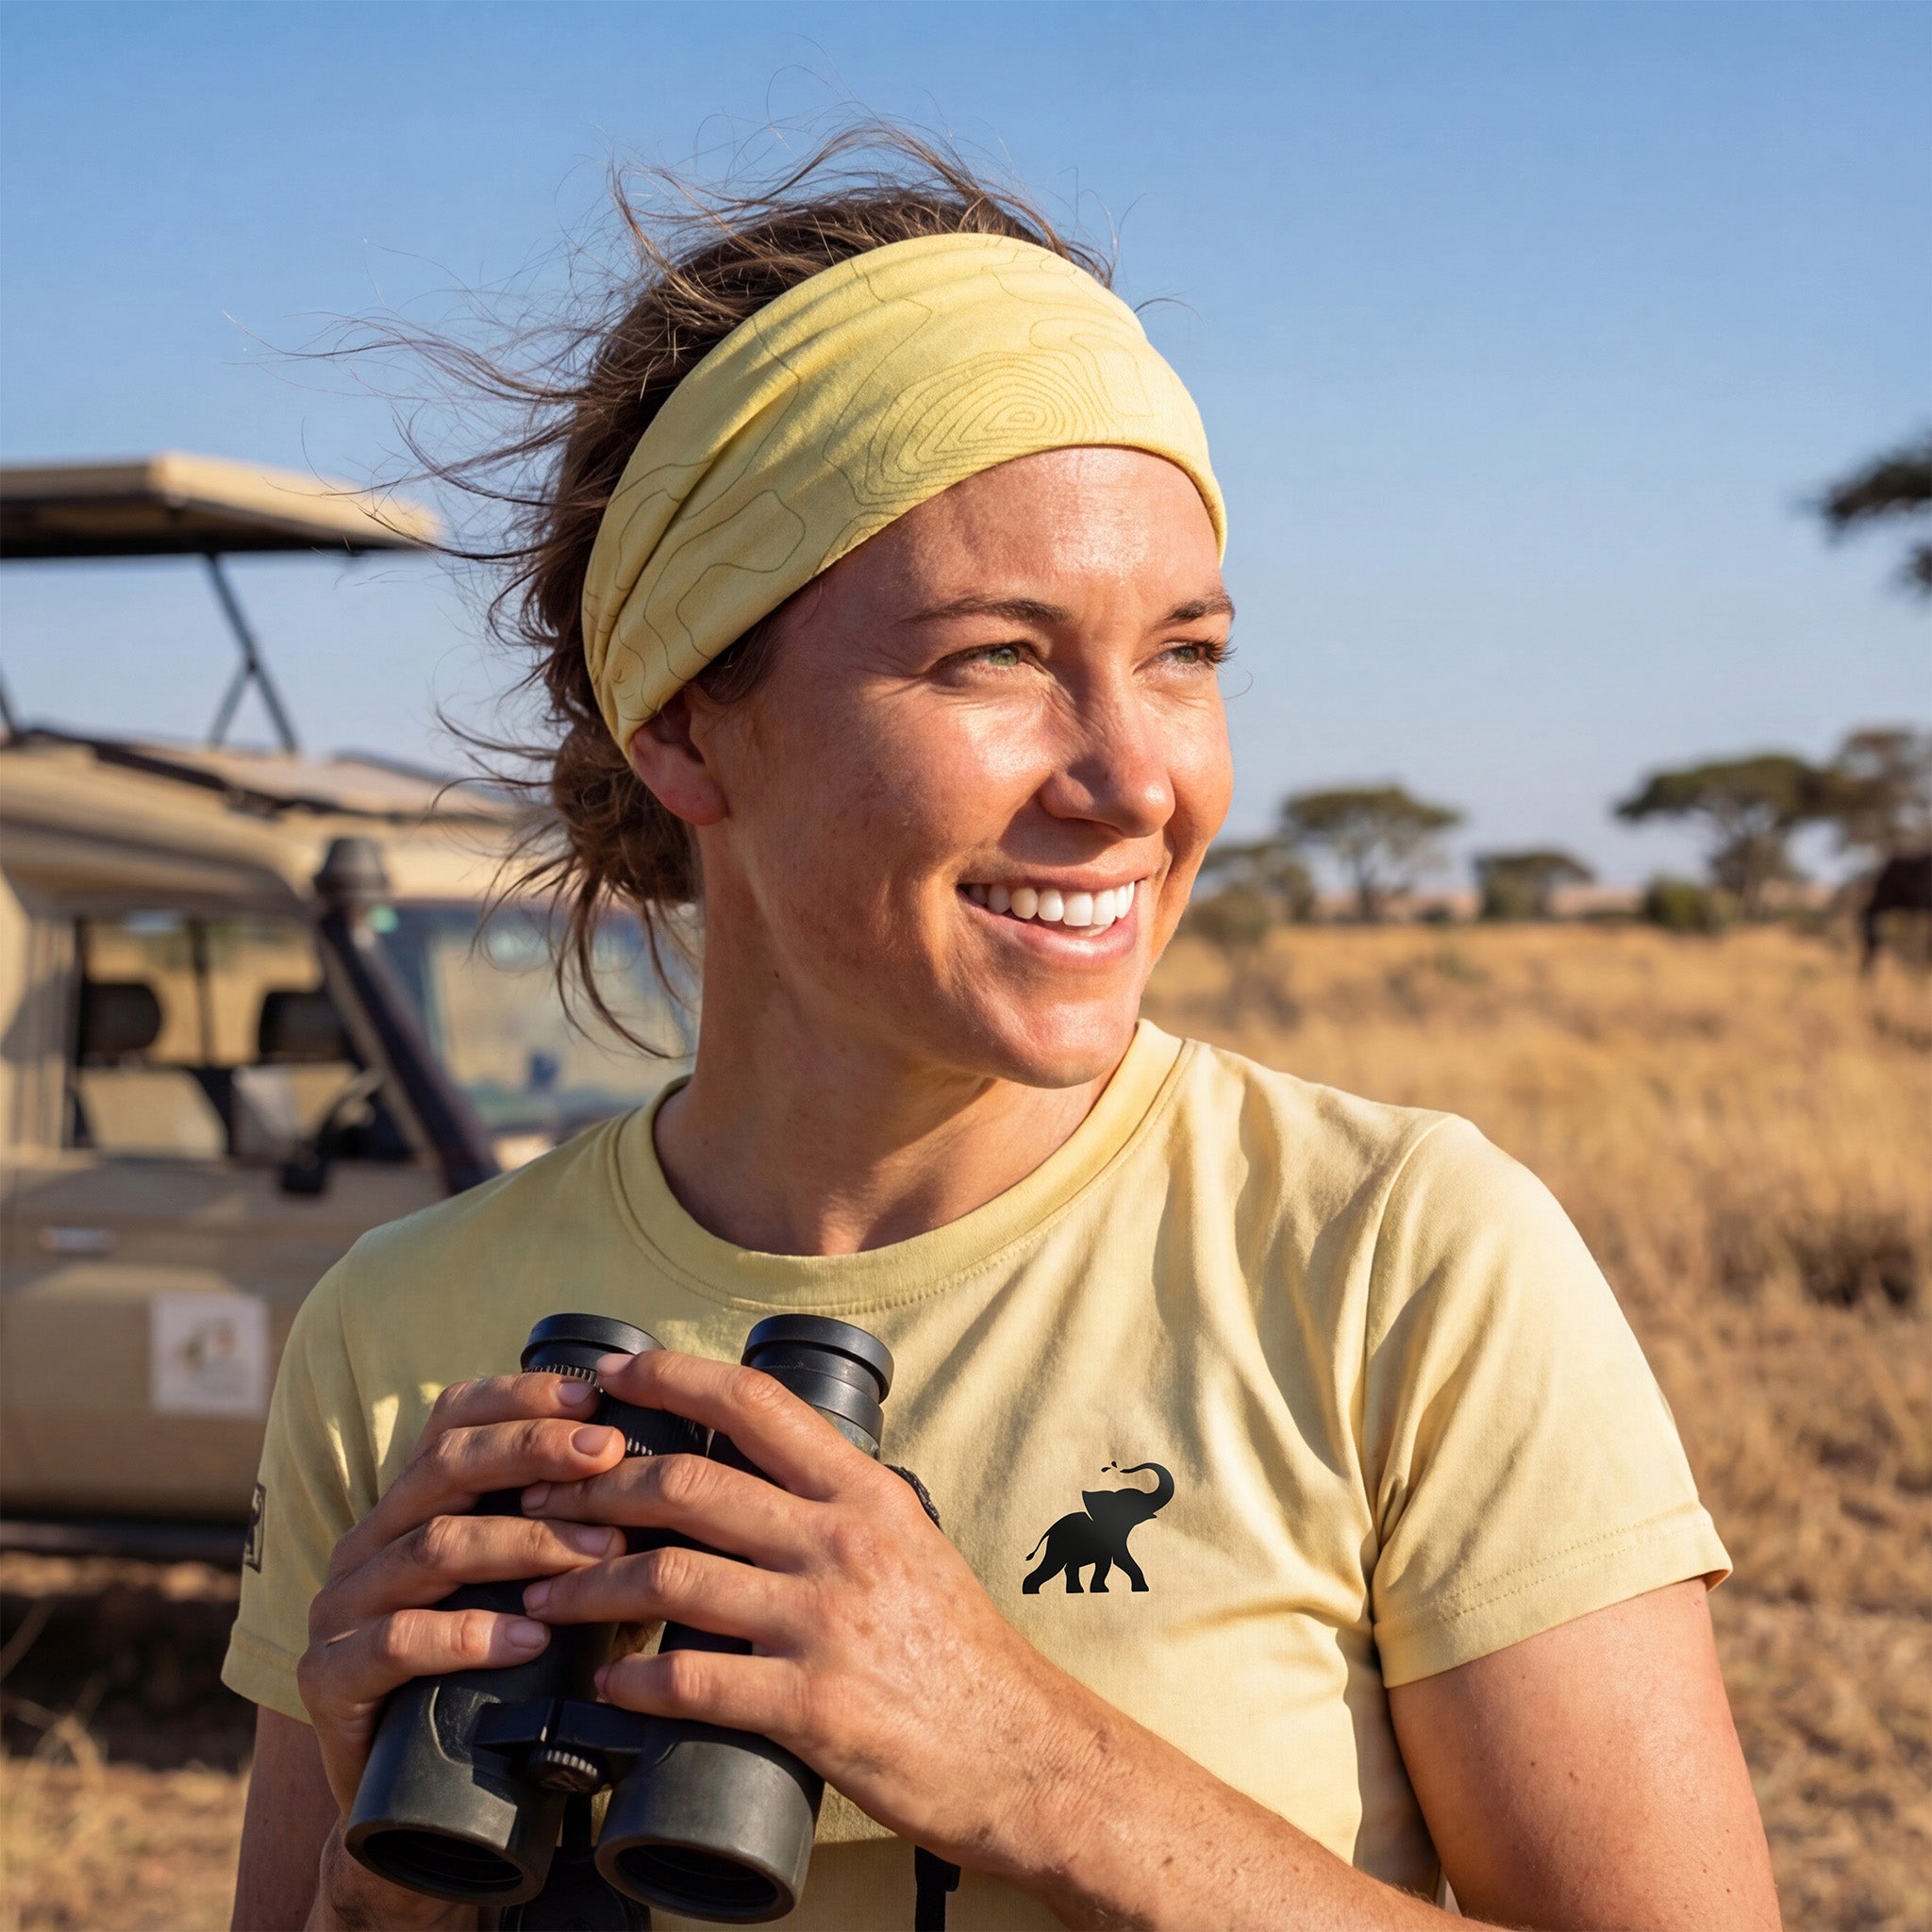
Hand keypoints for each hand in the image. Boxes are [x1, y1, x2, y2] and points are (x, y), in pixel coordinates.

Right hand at [296, 1371, 630, 1814]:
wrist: (413, 1808)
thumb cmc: (500, 1679)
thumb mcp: (543, 1590)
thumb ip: (585, 1535)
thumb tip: (681, 1482)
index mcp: (411, 1504)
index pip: (452, 1419)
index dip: (518, 1398)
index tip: (593, 1395)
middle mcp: (368, 1541)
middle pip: (444, 1466)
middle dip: (532, 1449)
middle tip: (609, 1454)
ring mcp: (340, 1608)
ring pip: (431, 1546)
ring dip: (524, 1542)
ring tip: (600, 1552)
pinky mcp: (329, 1680)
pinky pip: (396, 1641)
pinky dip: (469, 1634)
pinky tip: (530, 1635)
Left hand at [515, 1349, 1104, 1883]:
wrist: (1021, 1753)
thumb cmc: (958, 1651)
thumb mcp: (910, 1544)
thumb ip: (836, 1507)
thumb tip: (756, 1476)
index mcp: (865, 1493)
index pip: (756, 1404)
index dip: (672, 1378)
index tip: (610, 1374)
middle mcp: (843, 1541)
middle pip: (690, 1485)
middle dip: (596, 1487)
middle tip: (540, 1499)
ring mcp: (826, 1622)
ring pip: (671, 1578)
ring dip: (589, 1583)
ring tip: (542, 1590)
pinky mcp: (812, 1706)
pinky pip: (694, 1683)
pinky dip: (634, 1682)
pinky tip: (606, 1684)